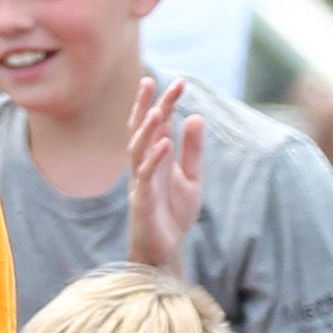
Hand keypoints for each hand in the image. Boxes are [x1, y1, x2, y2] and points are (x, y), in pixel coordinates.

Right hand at [124, 76, 205, 269]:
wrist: (165, 251)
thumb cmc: (174, 214)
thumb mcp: (192, 177)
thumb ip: (192, 150)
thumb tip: (195, 116)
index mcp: (156, 159)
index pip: (158, 125)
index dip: (166, 102)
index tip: (179, 82)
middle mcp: (144, 166)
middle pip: (141, 131)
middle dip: (145, 106)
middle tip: (151, 81)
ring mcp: (140, 183)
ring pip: (137, 150)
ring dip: (146, 130)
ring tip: (158, 110)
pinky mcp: (142, 201)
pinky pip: (145, 176)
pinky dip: (154, 159)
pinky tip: (164, 143)